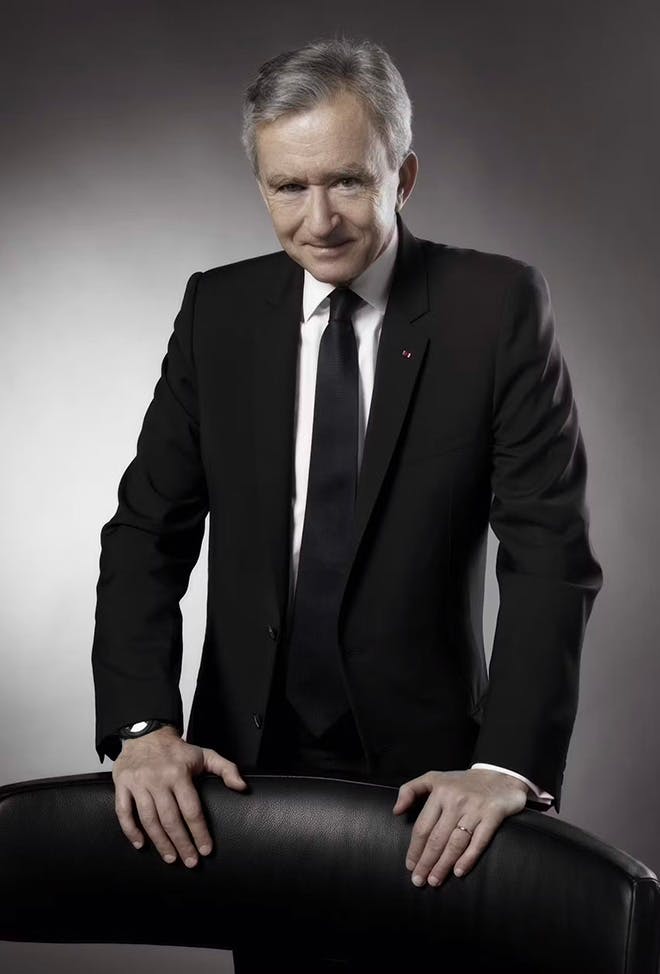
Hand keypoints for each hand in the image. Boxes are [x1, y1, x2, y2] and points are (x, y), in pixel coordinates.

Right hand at [112, 724, 247, 867]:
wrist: (146, 733)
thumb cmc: (177, 750)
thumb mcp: (205, 754)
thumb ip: (226, 769)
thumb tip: (242, 787)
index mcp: (179, 773)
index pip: (192, 809)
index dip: (199, 832)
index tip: (206, 849)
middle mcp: (158, 779)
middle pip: (171, 819)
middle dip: (182, 844)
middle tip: (190, 861)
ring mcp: (139, 783)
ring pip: (149, 820)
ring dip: (160, 842)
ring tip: (171, 858)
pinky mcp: (122, 784)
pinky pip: (123, 812)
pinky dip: (131, 831)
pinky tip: (141, 844)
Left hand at [392, 768, 527, 886]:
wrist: (500, 776)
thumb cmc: (462, 782)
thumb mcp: (434, 778)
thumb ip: (410, 790)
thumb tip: (396, 811)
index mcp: (440, 792)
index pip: (423, 826)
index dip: (415, 848)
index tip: (409, 866)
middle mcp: (456, 800)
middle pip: (437, 838)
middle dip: (426, 862)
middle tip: (419, 881)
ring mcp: (475, 809)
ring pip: (455, 842)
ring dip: (443, 865)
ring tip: (434, 881)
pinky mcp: (493, 815)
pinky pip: (479, 841)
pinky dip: (468, 858)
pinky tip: (459, 872)